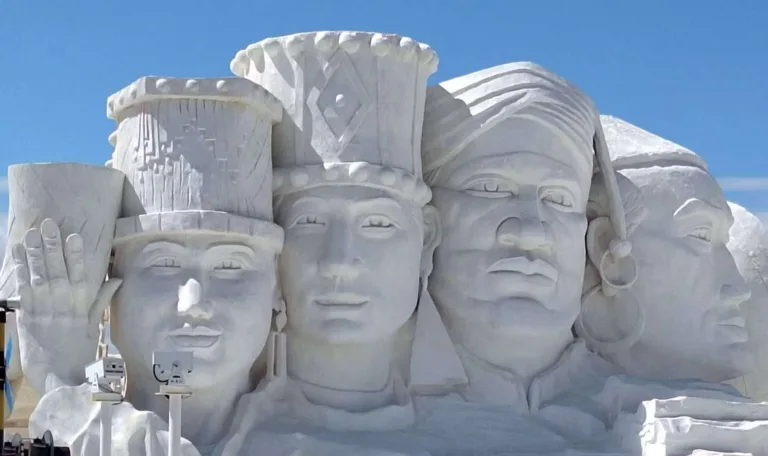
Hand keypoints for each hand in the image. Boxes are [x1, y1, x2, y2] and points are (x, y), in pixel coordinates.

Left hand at [13, 218, 120, 393]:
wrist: (61, 381)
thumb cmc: (80, 354)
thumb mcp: (94, 327)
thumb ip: (101, 301)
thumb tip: (117, 279)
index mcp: (82, 310)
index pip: (81, 277)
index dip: (77, 257)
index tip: (74, 237)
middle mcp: (64, 309)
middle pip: (58, 273)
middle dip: (52, 248)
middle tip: (48, 225)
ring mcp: (45, 314)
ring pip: (40, 279)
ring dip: (34, 255)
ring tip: (31, 233)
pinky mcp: (29, 320)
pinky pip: (24, 292)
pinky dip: (21, 272)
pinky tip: (18, 255)